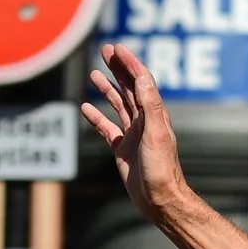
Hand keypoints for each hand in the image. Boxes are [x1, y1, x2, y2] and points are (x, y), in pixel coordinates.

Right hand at [83, 44, 193, 226]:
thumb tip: (143, 77)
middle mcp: (145, 122)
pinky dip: (96, 117)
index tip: (118, 48)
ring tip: (93, 74)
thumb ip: (150, 106)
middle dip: (118, 69)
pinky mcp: (123, 149)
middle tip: (106, 51)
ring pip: (119, 105)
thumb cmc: (162, 170)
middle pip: (130, 88)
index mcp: (155, 115)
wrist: (160, 200)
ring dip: (107, 88)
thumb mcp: (156, 135)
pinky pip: (107, 128)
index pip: (142, 82)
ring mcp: (134, 135)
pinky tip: (85, 108)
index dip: (130, 64)